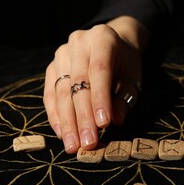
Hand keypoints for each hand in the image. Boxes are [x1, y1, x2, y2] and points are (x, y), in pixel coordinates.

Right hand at [43, 17, 147, 153]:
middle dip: (82, 117)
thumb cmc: (125, 63)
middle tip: (87, 143)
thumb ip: (126, 96)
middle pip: (77, 83)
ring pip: (61, 91)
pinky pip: (50, 93)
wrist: (111, 43)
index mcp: (103, 39)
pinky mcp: (52, 66)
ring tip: (73, 144)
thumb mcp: (133, 76)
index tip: (103, 125)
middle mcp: (79, 43)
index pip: (99, 71)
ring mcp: (61, 54)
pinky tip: (62, 132)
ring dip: (67, 121)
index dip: (100, 99)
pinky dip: (56, 115)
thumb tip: (116, 120)